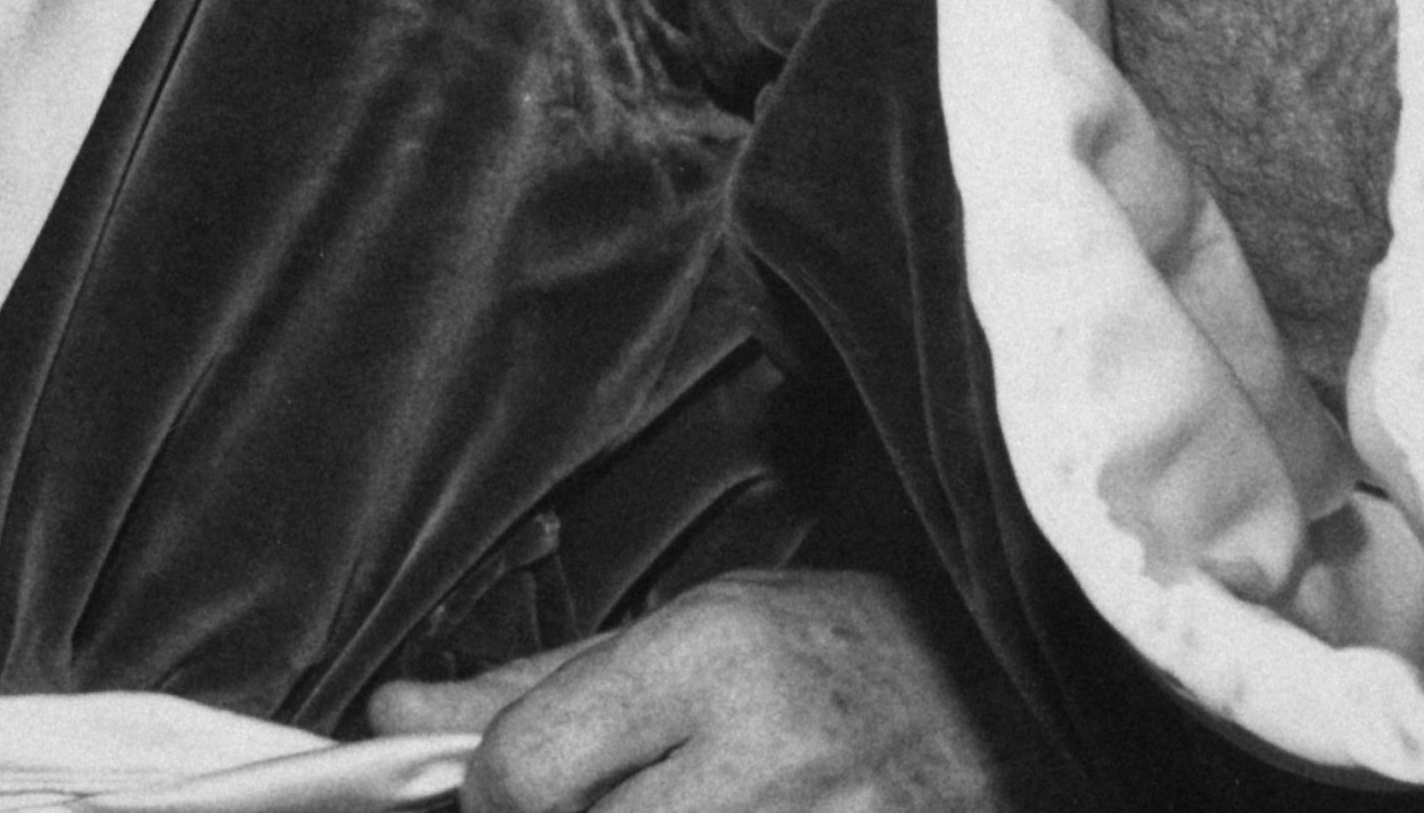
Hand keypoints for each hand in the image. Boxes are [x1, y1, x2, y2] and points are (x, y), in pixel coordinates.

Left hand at [367, 571, 1030, 809]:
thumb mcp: (694, 628)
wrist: (1027, 699)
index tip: (498, 799)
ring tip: (685, 802)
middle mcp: (772, 753)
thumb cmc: (849, 656)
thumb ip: (540, 684)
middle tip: (611, 798)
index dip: (490, 801)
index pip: (529, 766)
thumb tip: (396, 719)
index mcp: (715, 656)